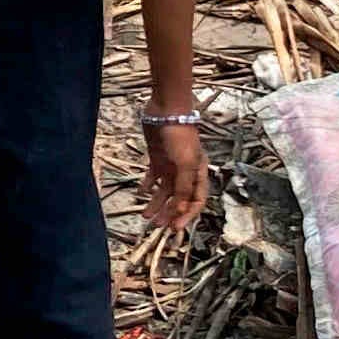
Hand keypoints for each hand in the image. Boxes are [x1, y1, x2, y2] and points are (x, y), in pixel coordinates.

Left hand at [142, 118, 207, 235]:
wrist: (165, 110)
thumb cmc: (179, 135)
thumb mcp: (185, 164)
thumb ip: (183, 188)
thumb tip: (179, 210)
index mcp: (198, 174)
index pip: (196, 201)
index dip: (187, 216)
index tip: (174, 228)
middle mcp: (186, 172)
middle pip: (179, 199)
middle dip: (168, 213)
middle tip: (156, 226)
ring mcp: (171, 166)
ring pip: (164, 192)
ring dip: (156, 204)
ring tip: (145, 216)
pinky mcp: (157, 159)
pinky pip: (152, 178)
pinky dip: (146, 186)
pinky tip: (140, 194)